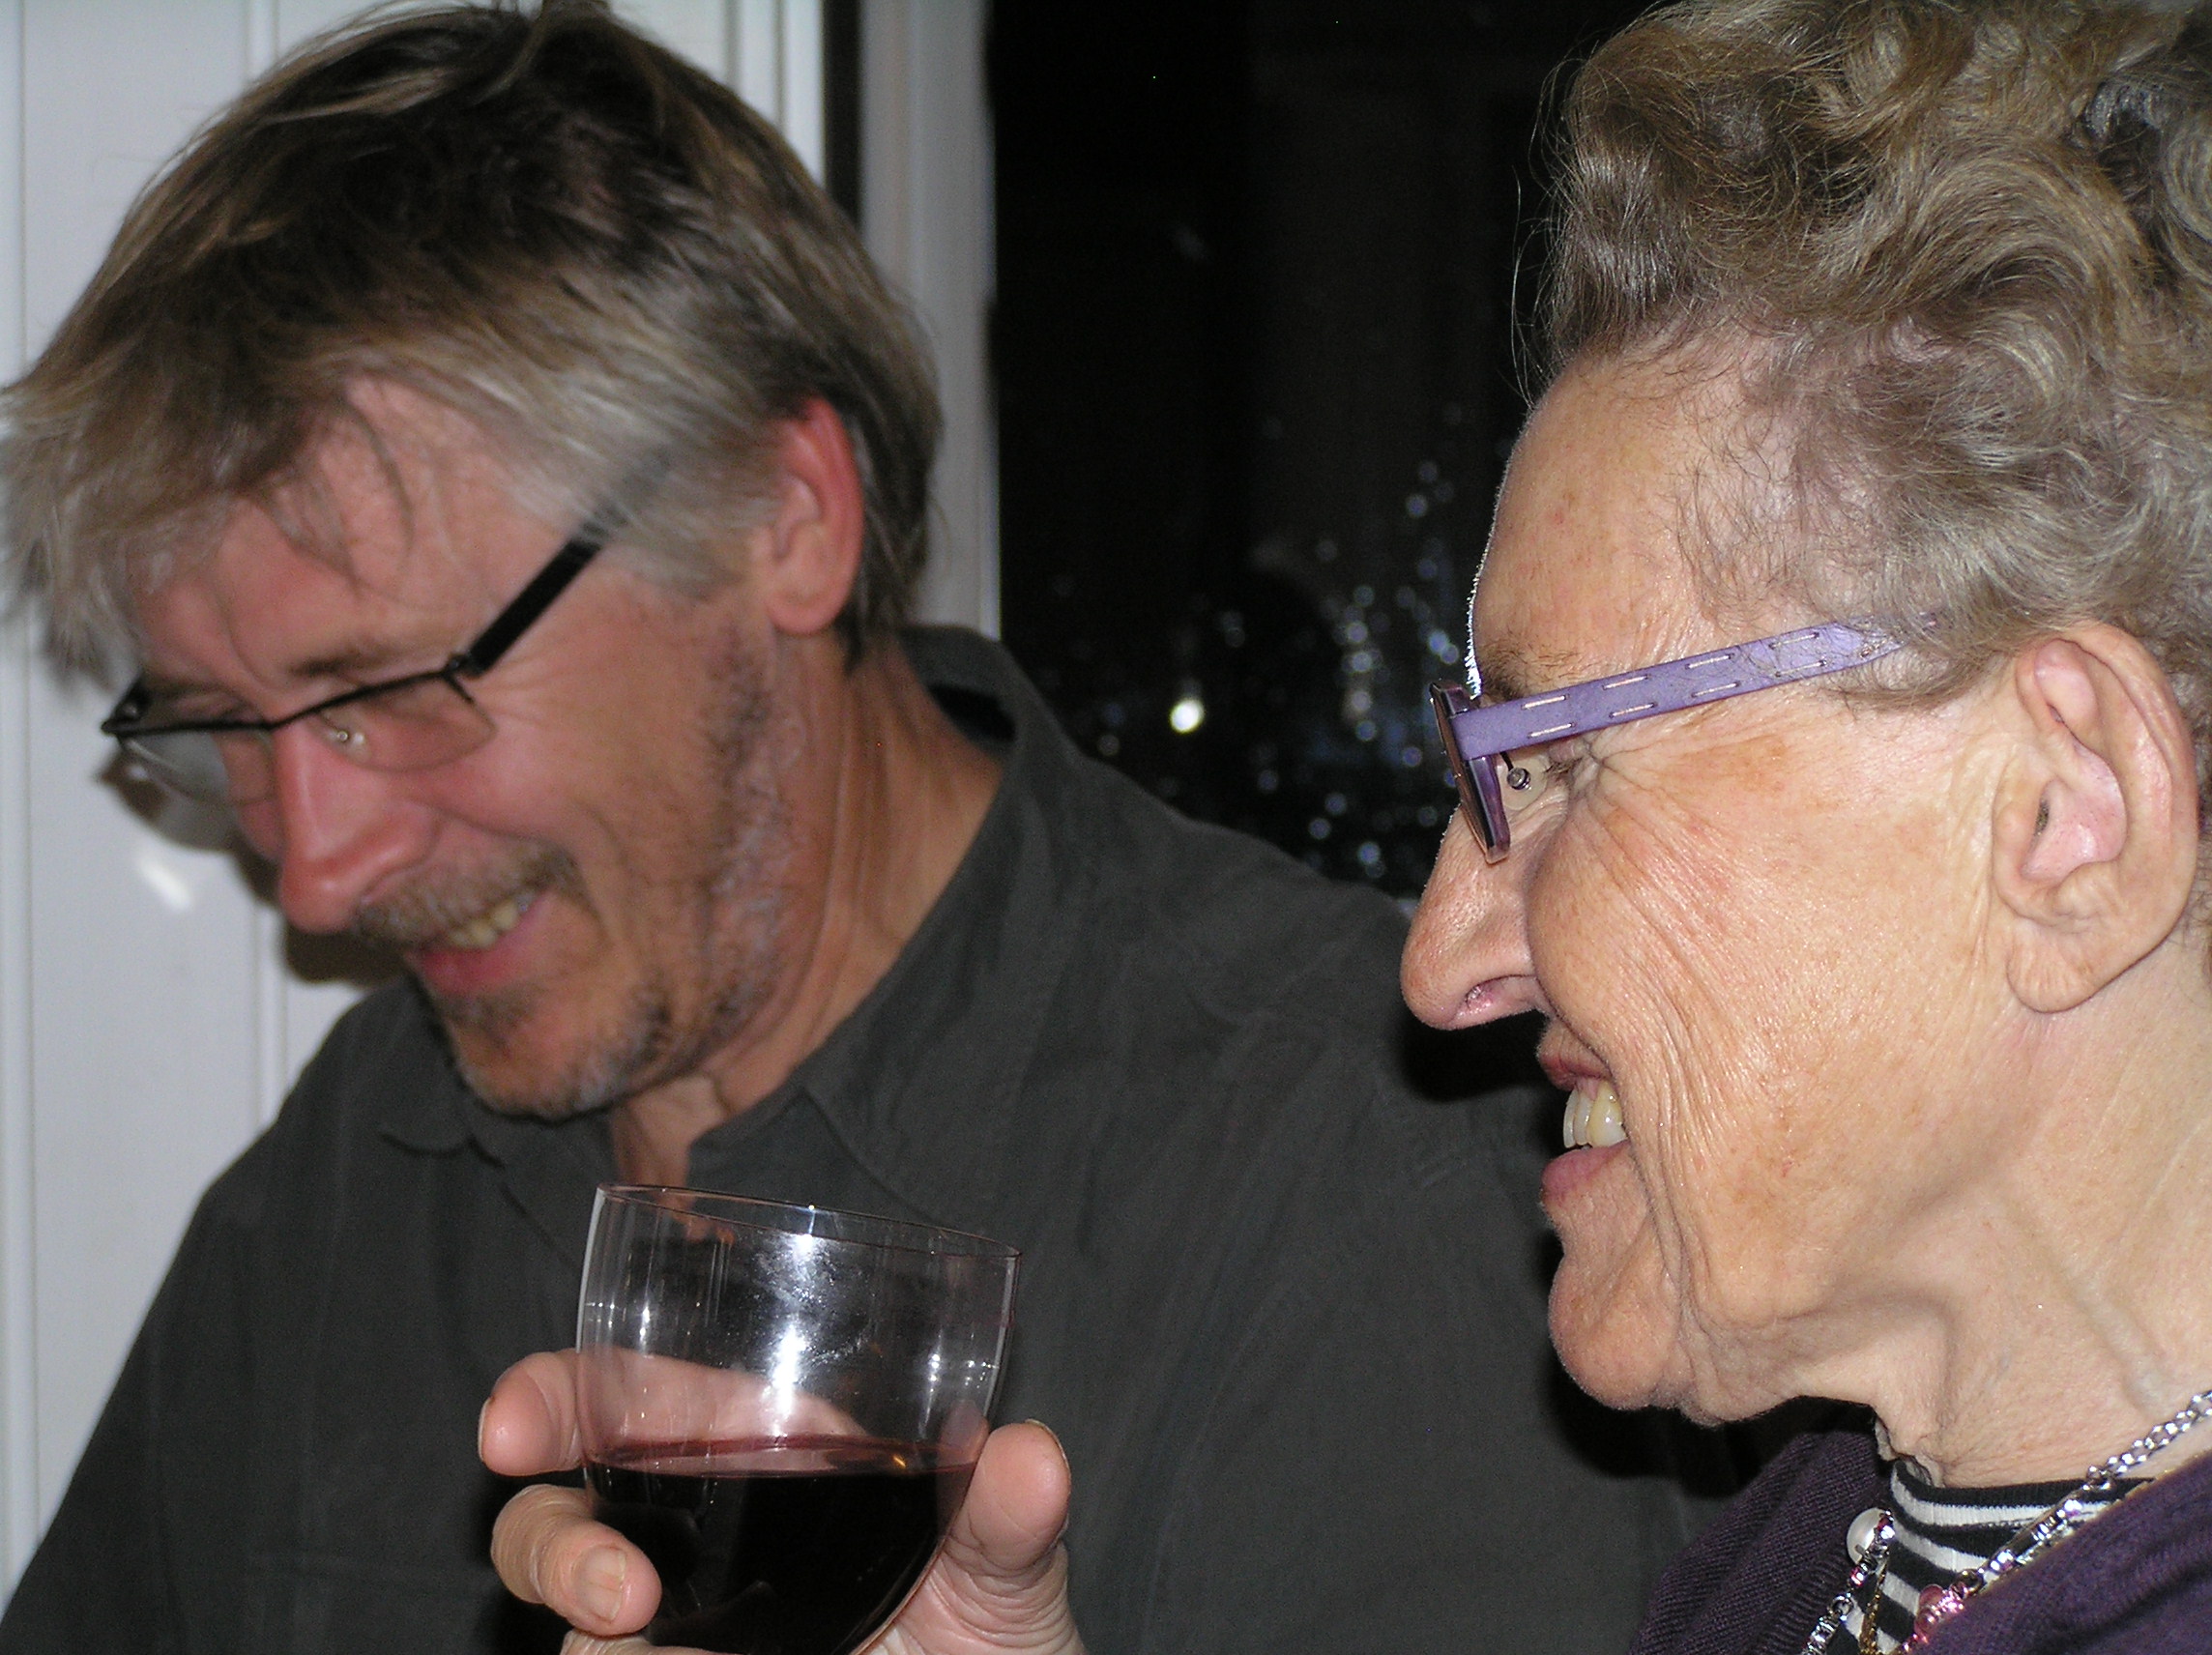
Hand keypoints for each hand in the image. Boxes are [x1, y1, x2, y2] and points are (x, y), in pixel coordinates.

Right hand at [482, 1351, 1084, 1654]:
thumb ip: (1010, 1517)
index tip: (511, 1421)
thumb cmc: (993, 1636)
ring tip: (633, 1618)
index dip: (557, 1396)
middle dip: (540, 1523)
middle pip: (559, 1504)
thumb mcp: (1006, 1573)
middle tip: (586, 1552)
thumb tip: (1032, 1454)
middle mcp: (696, 1535)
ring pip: (567, 1596)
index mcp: (761, 1453)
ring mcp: (675, 1627)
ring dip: (576, 1590)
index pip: (634, 1396)